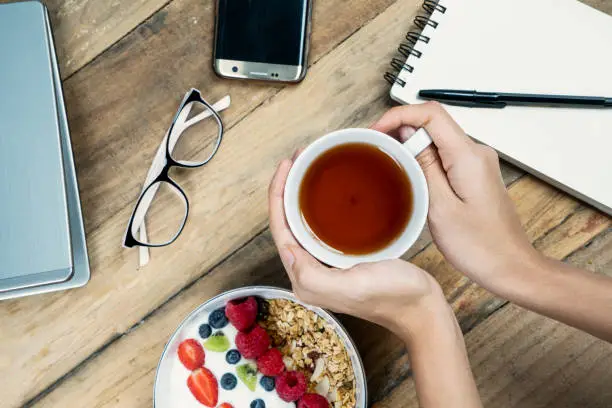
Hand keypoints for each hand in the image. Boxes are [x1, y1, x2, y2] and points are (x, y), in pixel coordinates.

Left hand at [268, 158, 449, 337]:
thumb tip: (288, 250)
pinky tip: (330, 191)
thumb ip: (312, 276)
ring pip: (303, 222)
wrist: (422, 307)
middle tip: (298, 159)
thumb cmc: (394, 297)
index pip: (280, 229)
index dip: (277, 194)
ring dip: (301, 194)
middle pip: (288, 222)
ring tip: (308, 168)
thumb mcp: (352, 287)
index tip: (287, 165)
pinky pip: (322, 225)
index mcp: (305, 278)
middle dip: (287, 189)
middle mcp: (309, 270)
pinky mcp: (342, 257)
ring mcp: (326, 263)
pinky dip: (320, 204)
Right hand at [371, 102, 538, 291]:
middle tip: (375, 150)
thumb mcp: (440, 206)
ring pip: (437, 139)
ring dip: (410, 146)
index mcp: (468, 157)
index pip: (431, 114)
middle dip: (400, 130)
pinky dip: (422, 159)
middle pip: (433, 123)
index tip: (377, 131)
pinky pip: (445, 156)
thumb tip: (408, 133)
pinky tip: (408, 176)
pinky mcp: (474, 175)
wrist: (509, 266)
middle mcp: (476, 153)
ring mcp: (477, 163)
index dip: (399, 115)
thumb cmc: (479, 246)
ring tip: (387, 163)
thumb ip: (423, 165)